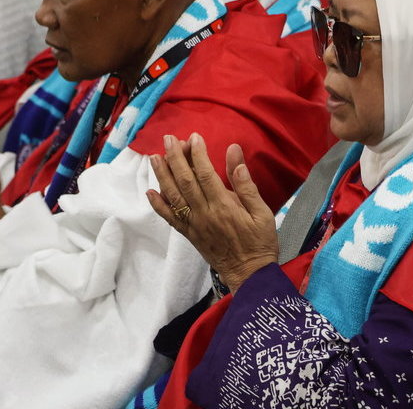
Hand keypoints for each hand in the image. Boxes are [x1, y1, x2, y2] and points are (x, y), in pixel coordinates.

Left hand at [147, 133, 278, 293]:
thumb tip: (234, 154)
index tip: (194, 137)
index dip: (197, 153)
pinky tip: (150, 192)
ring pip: (173, 197)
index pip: (205, 173)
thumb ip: (246, 184)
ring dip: (162, 176)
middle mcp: (204, 214)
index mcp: (223, 206)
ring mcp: (194, 225)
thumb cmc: (260, 242)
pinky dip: (158, 205)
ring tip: (155, 157)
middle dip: (175, 158)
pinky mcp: (189, 235)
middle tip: (169, 139)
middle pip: (185, 181)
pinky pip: (170, 219)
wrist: (250, 275)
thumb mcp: (262, 212)